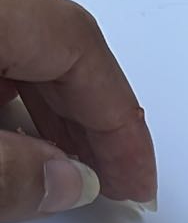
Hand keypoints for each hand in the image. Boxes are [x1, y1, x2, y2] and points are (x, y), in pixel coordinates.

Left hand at [0, 0, 155, 221]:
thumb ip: (11, 172)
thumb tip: (66, 183)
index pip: (81, 50)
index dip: (121, 125)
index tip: (140, 182)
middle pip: (55, 41)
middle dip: (92, 117)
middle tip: (116, 183)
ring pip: (20, 39)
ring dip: (51, 105)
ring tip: (68, 167)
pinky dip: (8, 87)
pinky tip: (12, 134)